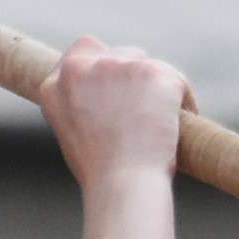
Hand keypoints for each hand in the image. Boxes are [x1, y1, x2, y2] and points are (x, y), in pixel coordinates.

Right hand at [40, 37, 195, 192]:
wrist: (124, 184)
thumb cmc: (103, 177)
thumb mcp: (75, 138)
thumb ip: (82, 109)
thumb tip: (107, 105)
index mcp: (55, 85)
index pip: (82, 53)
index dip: (104, 69)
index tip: (118, 88)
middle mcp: (80, 67)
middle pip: (116, 54)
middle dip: (132, 75)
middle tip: (147, 107)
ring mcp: (116, 66)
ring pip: (146, 64)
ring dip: (156, 87)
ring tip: (164, 122)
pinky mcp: (151, 71)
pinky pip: (175, 79)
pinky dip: (183, 99)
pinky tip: (183, 122)